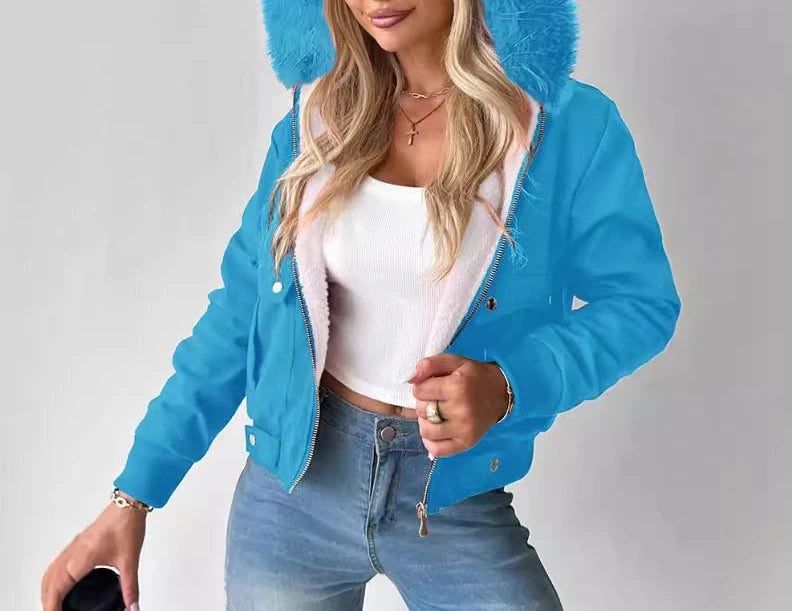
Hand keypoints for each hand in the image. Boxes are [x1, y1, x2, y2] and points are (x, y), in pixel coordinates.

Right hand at [41, 495, 146, 610]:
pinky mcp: (78, 544)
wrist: (129, 505)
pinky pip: (57, 564)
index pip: (58, 587)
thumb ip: (130, 587)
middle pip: (49, 582)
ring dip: (48, 590)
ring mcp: (74, 547)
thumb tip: (132, 606)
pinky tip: (61, 585)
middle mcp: (73, 552)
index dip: (52, 605)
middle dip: (47, 601)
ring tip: (53, 605)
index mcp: (81, 558)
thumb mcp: (130, 560)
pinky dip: (53, 578)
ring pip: (50, 572)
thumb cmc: (126, 525)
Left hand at [408, 354, 508, 458]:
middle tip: (436, 399)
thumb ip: (430, 364)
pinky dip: (431, 442)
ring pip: (426, 430)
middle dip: (423, 403)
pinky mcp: (466, 443)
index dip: (421, 387)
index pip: (419, 391)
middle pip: (421, 410)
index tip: (431, 386)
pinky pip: (437, 450)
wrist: (501, 394)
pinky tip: (436, 431)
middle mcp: (460, 410)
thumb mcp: (455, 361)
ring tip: (436, 415)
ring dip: (426, 422)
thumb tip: (410, 378)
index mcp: (457, 386)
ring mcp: (463, 429)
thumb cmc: (474, 376)